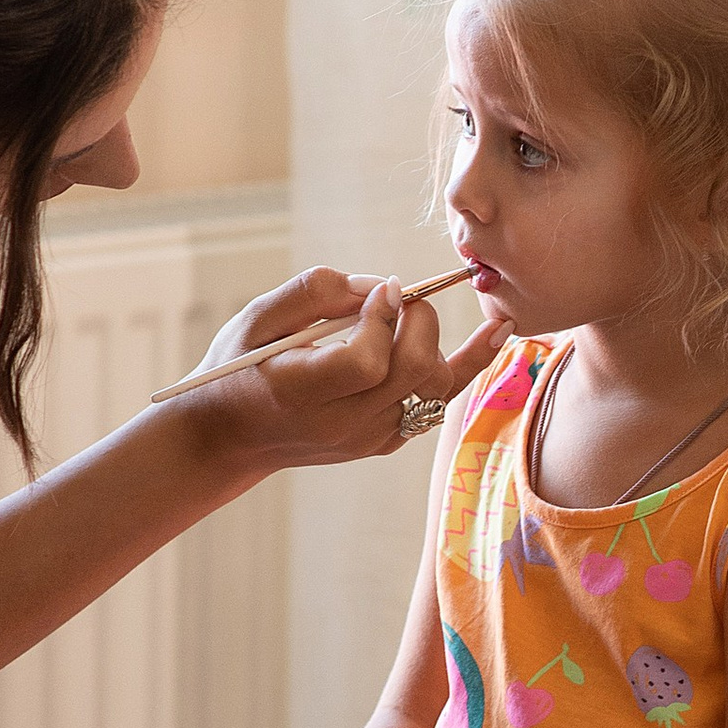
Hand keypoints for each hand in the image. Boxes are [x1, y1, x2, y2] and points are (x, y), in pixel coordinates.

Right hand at [184, 269, 506, 472]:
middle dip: (420, 323)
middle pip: (414, 374)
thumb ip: (312, 292)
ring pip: (436, 390)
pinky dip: (465, 366)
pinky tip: (496, 334)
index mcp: (302, 394)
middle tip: (400, 298)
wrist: (230, 437)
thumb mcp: (256, 320)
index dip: (383, 319)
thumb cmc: (238, 369)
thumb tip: (377, 284)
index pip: (367, 361)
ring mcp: (367, 440)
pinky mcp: (384, 443)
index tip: (380, 290)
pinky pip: (438, 404)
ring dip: (442, 343)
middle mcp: (341, 426)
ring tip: (422, 314)